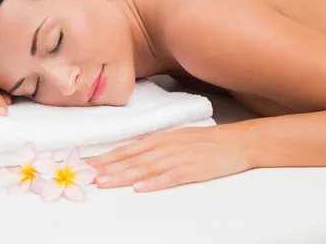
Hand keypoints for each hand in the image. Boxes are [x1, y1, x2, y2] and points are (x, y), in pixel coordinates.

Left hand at [86, 125, 251, 191]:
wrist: (238, 142)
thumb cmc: (208, 141)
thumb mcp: (178, 137)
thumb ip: (157, 146)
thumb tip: (134, 154)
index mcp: (162, 138)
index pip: (128, 149)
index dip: (108, 157)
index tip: (89, 164)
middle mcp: (166, 146)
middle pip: (132, 158)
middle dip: (108, 167)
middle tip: (87, 175)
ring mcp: (179, 157)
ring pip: (145, 168)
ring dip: (123, 176)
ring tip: (104, 182)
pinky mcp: (193, 170)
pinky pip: (170, 177)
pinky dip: (154, 183)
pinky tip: (140, 188)